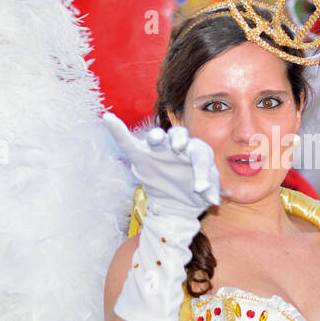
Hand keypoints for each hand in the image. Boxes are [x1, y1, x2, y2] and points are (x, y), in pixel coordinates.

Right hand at [101, 112, 220, 220]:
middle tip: (179, 147)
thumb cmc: (196, 191)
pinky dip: (118, 131)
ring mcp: (160, 150)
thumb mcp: (207, 194)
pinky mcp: (142, 156)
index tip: (201, 189)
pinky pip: (128, 142)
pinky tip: (108, 118)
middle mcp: (179, 146)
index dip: (202, 172)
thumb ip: (210, 192)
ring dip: (156, 137)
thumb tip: (212, 199)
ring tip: (155, 140)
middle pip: (180, 136)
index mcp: (198, 152)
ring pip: (157, 137)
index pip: (201, 156)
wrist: (178, 201)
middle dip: (179, 140)